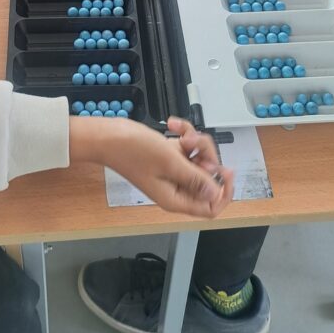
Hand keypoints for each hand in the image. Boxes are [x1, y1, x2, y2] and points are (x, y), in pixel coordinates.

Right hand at [70, 115, 231, 217]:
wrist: (108, 136)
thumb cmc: (134, 150)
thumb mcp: (169, 162)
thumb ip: (195, 178)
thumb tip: (216, 194)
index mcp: (176, 199)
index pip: (211, 207)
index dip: (223, 192)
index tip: (226, 169)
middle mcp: (176, 187)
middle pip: (207, 177)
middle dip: (206, 155)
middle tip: (194, 142)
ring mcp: (172, 170)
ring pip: (198, 158)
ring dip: (195, 141)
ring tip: (180, 131)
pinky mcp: (168, 156)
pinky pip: (186, 147)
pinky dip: (184, 134)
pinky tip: (173, 124)